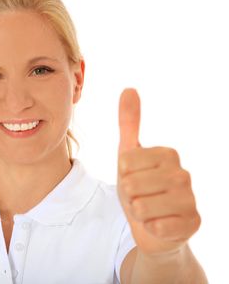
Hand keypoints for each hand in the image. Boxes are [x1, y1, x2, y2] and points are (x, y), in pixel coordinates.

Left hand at [117, 88, 200, 255]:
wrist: (150, 223)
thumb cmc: (139, 186)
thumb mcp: (129, 153)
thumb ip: (129, 122)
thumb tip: (128, 88)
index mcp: (168, 154)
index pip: (125, 163)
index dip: (122, 175)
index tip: (134, 178)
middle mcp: (183, 174)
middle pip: (131, 185)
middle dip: (129, 196)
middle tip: (141, 196)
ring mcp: (190, 200)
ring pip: (141, 207)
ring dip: (138, 212)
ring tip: (148, 210)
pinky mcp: (193, 224)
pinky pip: (155, 227)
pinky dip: (150, 228)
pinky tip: (159, 224)